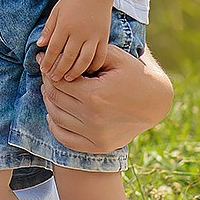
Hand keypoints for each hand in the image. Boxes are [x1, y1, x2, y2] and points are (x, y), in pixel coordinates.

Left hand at [36, 0, 113, 79]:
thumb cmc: (74, 0)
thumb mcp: (56, 11)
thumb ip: (49, 29)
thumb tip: (40, 45)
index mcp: (65, 25)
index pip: (53, 48)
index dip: (47, 61)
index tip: (43, 70)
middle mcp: (79, 32)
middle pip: (68, 57)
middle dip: (59, 70)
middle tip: (54, 79)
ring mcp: (93, 36)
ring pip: (84, 60)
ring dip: (75, 71)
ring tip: (69, 78)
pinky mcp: (104, 37)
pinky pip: (100, 56)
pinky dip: (94, 66)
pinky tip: (88, 71)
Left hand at [41, 45, 172, 155]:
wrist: (156, 102)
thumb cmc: (133, 74)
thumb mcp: (113, 56)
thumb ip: (86, 54)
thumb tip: (58, 53)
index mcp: (94, 96)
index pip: (58, 82)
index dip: (48, 70)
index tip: (43, 61)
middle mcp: (93, 118)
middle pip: (55, 99)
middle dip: (47, 83)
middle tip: (46, 73)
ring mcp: (95, 136)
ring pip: (56, 118)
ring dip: (48, 102)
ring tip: (49, 89)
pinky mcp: (98, 146)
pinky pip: (66, 139)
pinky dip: (55, 126)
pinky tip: (54, 114)